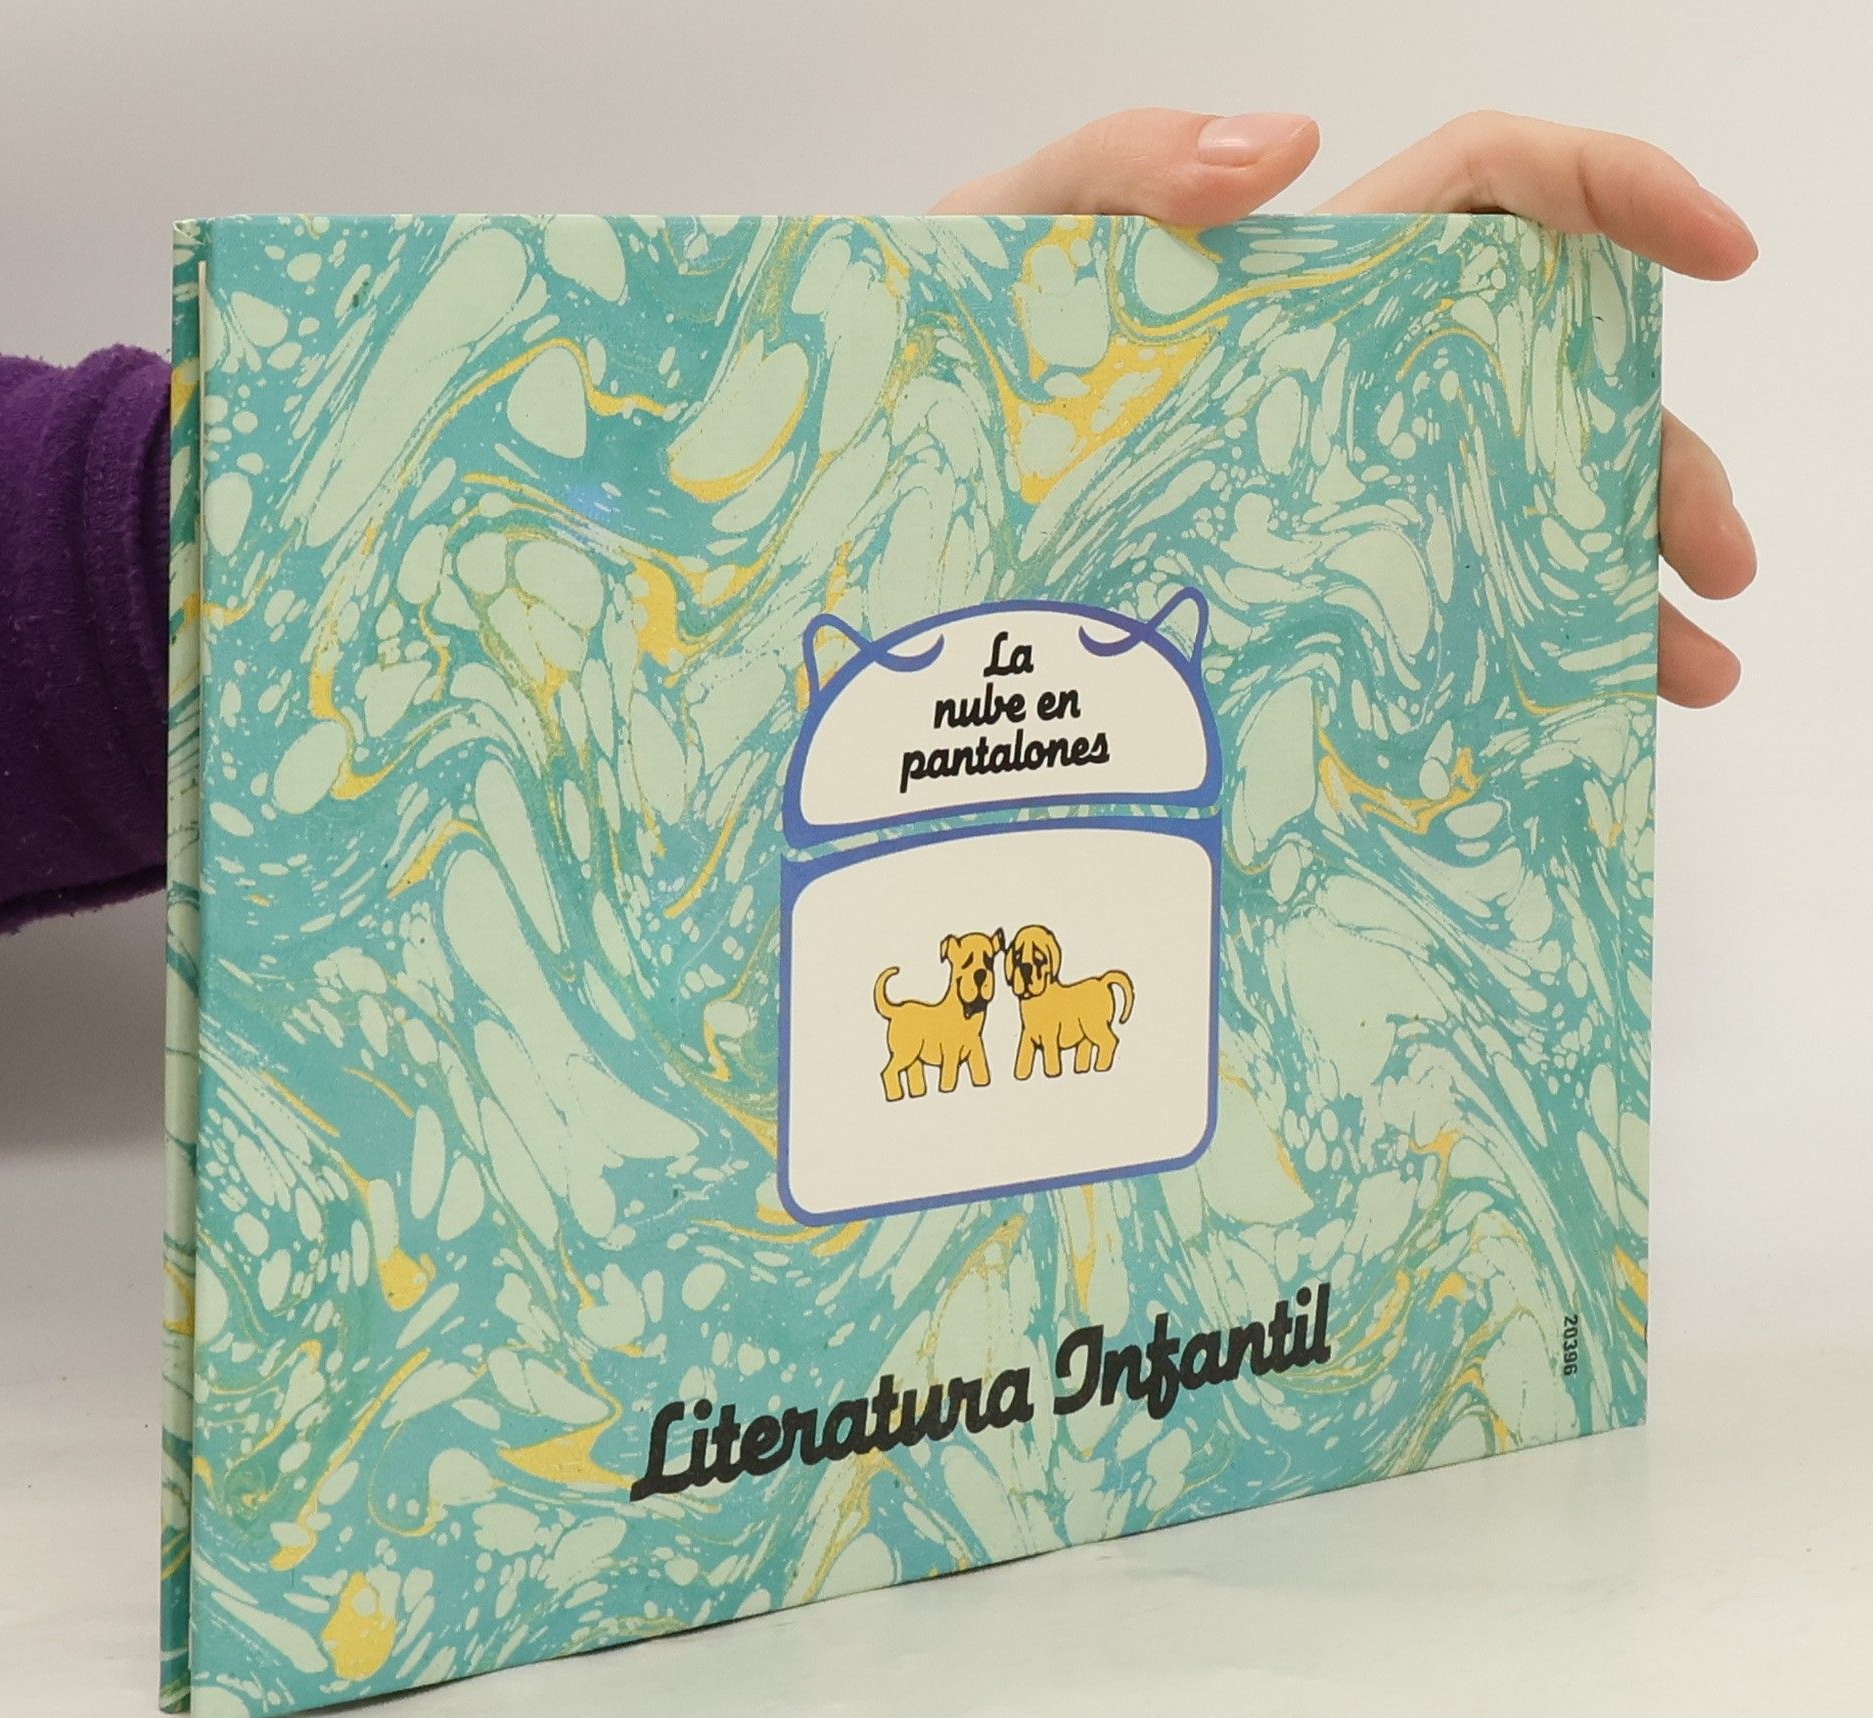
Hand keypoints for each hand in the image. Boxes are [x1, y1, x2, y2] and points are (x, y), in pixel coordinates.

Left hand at [936, 110, 1755, 707]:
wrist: (850, 521)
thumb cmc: (919, 376)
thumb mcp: (997, 245)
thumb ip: (1116, 165)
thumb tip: (1288, 148)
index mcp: (1298, 290)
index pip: (1490, 196)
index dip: (1618, 194)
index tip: (1716, 250)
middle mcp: (1335, 399)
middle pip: (1545, 394)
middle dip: (1655, 460)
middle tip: (1714, 565)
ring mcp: (1316, 511)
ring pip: (1505, 523)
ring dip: (1614, 586)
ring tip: (1686, 673)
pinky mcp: (1276, 613)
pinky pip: (1417, 632)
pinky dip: (1503, 669)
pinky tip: (1565, 719)